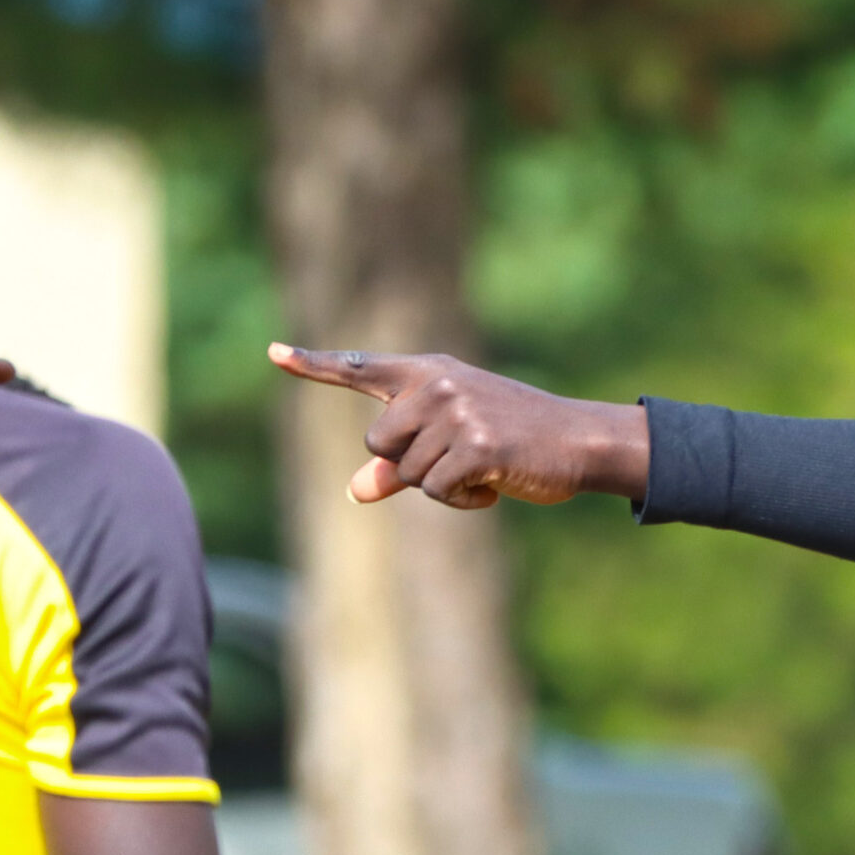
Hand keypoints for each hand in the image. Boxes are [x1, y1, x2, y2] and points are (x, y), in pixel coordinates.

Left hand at [269, 344, 648, 508]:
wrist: (581, 440)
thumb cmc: (517, 440)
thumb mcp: (455, 443)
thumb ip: (399, 464)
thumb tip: (356, 492)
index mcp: (430, 373)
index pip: (361, 367)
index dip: (313, 365)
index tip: (273, 354)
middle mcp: (438, 384)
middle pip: (379, 444)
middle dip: (411, 465)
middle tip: (462, 459)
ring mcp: (457, 412)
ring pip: (409, 474)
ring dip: (443, 486)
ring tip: (486, 469)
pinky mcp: (477, 445)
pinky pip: (438, 491)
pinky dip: (464, 501)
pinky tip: (495, 486)